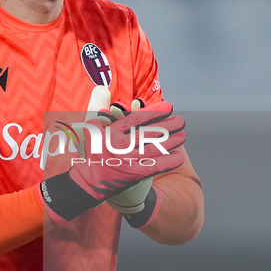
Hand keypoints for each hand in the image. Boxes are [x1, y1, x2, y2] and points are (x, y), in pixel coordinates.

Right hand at [39, 99, 184, 221]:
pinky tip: (179, 157)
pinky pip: (155, 167)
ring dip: (172, 142)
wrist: (87, 182)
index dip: (155, 112)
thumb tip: (102, 87)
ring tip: (183, 135)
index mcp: (111, 132)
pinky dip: (168, 162)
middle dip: (169, 126)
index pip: (137, 119)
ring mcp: (128, 161)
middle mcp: (120, 146)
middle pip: (150, 133)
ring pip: (155, 149)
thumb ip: (97, 105)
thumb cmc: (90, 151)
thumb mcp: (89, 126)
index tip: (169, 107)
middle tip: (182, 121)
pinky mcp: (133, 175)